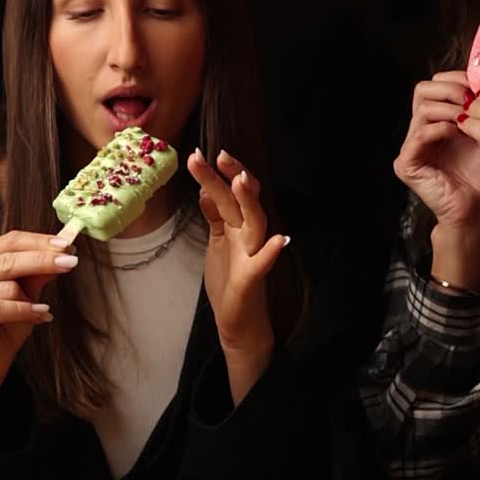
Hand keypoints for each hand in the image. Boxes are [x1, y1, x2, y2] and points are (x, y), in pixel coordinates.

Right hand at [0, 231, 78, 408]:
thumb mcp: (23, 297)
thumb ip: (35, 276)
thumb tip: (60, 254)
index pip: (8, 241)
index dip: (39, 241)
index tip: (65, 245)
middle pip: (8, 257)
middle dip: (44, 259)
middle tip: (70, 262)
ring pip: (5, 283)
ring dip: (31, 295)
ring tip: (42, 309)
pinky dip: (23, 310)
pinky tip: (40, 315)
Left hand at [187, 148, 288, 399]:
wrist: (239, 325)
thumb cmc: (229, 282)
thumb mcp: (217, 243)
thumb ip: (215, 218)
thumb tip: (205, 190)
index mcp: (236, 227)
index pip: (229, 194)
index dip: (216, 174)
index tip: (198, 154)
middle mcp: (247, 237)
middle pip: (242, 201)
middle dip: (232, 177)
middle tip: (220, 155)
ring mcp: (252, 257)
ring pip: (255, 224)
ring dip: (251, 203)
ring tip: (243, 181)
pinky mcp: (252, 281)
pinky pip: (263, 265)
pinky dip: (271, 253)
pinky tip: (281, 241)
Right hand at [394, 71, 479, 226]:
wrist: (479, 209)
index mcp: (434, 121)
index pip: (435, 85)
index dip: (456, 79)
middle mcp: (418, 130)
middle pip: (423, 90)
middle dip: (451, 89)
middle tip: (473, 98)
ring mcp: (410, 148)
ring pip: (423, 109)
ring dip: (450, 109)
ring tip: (470, 117)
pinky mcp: (406, 164)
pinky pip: (420, 135)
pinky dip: (441, 128)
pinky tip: (459, 132)